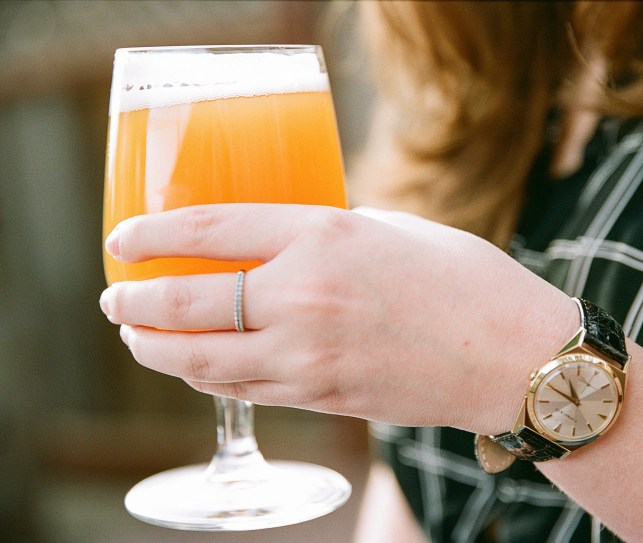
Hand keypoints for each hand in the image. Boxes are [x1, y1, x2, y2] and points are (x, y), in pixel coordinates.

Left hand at [99, 204, 577, 434]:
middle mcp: (305, 296)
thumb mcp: (391, 229)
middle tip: (115, 298)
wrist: (515, 356)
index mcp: (324, 236)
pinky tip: (198, 366)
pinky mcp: (324, 398)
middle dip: (135, 304)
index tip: (122, 240)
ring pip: (203, 361)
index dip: (152, 235)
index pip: (210, 231)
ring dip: (158, 350)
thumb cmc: (466, 281)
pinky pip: (245, 388)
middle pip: (188, 304)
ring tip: (139, 338)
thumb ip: (328, 235)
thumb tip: (284, 243)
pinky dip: (208, 376)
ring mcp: (311, 356)